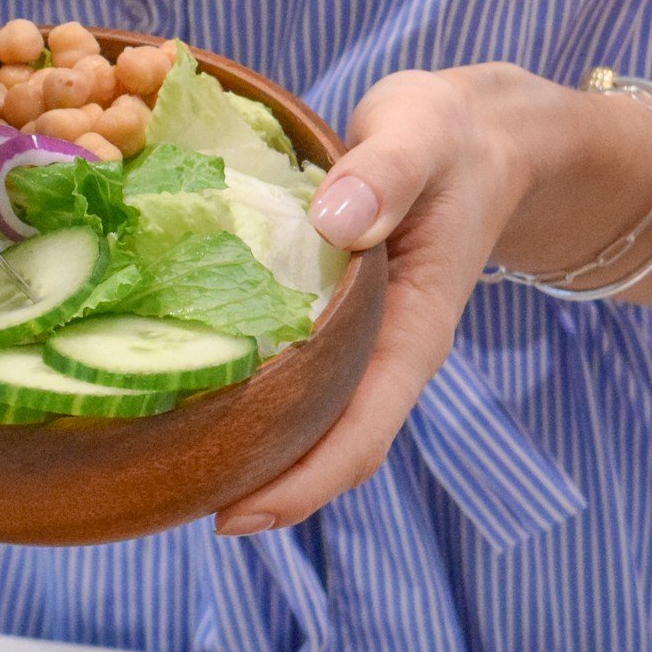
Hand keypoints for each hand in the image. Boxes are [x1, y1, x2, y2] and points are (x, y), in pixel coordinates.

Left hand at [214, 64, 651, 534]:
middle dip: (261, 488)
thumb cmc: (451, 135)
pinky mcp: (337, 321)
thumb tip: (336, 222)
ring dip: (252, 452)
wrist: (481, 135)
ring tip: (170, 471)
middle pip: (328, 449)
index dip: (302, 485)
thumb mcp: (421, 133)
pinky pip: (295, 378)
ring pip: (310, 422)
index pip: (362, 433)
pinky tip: (191, 392)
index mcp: (415, 329)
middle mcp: (387, 352)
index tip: (236, 518)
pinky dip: (251, 398)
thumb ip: (386, 173)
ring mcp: (363, 343)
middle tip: (171, 503)